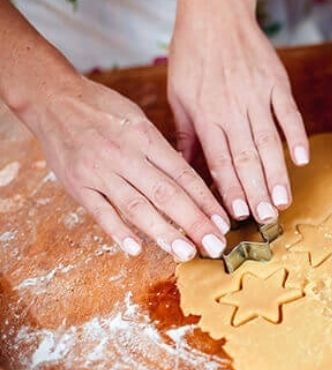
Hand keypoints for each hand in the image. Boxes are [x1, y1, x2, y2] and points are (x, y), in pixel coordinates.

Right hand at [22, 77, 229, 260]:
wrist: (52, 98)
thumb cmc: (101, 108)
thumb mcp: (139, 119)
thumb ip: (162, 151)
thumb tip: (191, 183)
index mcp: (147, 138)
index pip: (184, 175)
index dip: (206, 202)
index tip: (224, 223)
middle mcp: (126, 156)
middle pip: (167, 194)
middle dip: (194, 222)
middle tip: (215, 246)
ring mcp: (100, 172)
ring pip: (136, 206)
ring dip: (163, 232)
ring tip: (185, 252)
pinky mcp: (77, 184)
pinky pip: (100, 211)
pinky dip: (117, 231)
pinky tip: (135, 248)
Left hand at [168, 0, 307, 223]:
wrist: (215, 14)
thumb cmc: (192, 54)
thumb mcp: (178, 93)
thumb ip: (186, 133)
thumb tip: (183, 168)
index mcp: (206, 114)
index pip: (219, 159)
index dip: (229, 188)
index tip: (237, 214)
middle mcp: (232, 109)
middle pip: (246, 157)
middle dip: (257, 191)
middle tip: (267, 219)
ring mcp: (257, 96)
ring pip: (269, 142)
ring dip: (277, 174)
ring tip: (283, 201)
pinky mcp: (277, 84)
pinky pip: (289, 114)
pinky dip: (297, 136)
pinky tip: (302, 159)